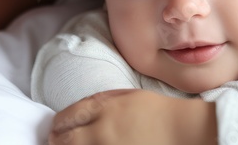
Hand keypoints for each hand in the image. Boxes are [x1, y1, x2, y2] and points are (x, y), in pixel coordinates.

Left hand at [48, 89, 216, 144]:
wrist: (182, 131)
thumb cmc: (156, 111)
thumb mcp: (125, 96)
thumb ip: (98, 103)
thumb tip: (75, 114)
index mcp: (103, 108)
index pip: (66, 117)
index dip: (58, 124)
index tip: (56, 127)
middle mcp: (101, 131)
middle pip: (64, 140)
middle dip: (57, 140)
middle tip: (55, 141)